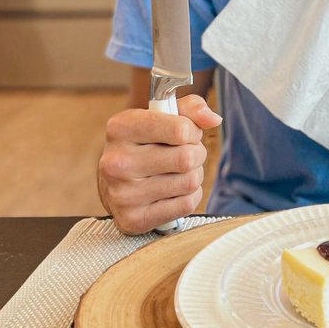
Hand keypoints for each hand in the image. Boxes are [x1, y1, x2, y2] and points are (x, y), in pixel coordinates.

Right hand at [98, 95, 221, 234]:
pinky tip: (173, 191)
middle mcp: (116, 162)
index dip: (192, 131)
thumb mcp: (162, 116)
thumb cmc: (144, 144)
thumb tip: (212, 119)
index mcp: (120, 128)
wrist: (116, 182)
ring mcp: (122, 194)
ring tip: (177, 173)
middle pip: (187, 158)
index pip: (180, 129)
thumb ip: (191, 108)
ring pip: (189, 182)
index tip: (185, 134)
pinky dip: (188, 197)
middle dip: (196, 154)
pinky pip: (186, 205)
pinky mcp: (133, 219)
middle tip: (185, 155)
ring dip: (193, 176)